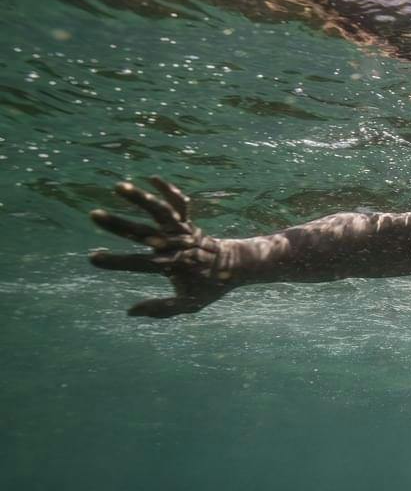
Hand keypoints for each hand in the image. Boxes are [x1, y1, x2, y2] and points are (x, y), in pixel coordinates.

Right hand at [88, 177, 237, 317]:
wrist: (237, 266)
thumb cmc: (210, 286)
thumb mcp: (189, 304)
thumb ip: (162, 308)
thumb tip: (130, 312)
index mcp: (171, 265)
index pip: (138, 263)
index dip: (116, 261)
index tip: (92, 258)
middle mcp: (175, 244)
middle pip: (143, 233)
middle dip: (118, 224)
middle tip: (94, 214)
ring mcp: (183, 230)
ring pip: (160, 211)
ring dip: (140, 198)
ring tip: (119, 186)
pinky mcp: (189, 221)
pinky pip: (180, 204)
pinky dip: (169, 191)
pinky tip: (152, 178)